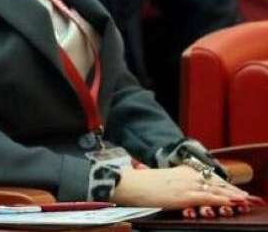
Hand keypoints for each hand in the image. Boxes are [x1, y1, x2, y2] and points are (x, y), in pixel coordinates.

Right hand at [113, 165, 249, 210]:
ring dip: (232, 195)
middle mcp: (187, 175)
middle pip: (215, 182)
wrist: (129, 184)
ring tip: (244, 199)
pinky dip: (223, 200)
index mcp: (181, 171)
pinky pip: (209, 198)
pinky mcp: (185, 196)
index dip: (223, 183)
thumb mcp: (160, 179)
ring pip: (216, 190)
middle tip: (245, 195)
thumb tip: (174, 186)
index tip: (233, 188)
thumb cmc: (140, 184)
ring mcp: (187, 185)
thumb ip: (172, 181)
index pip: (208, 177)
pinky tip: (232, 202)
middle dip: (231, 189)